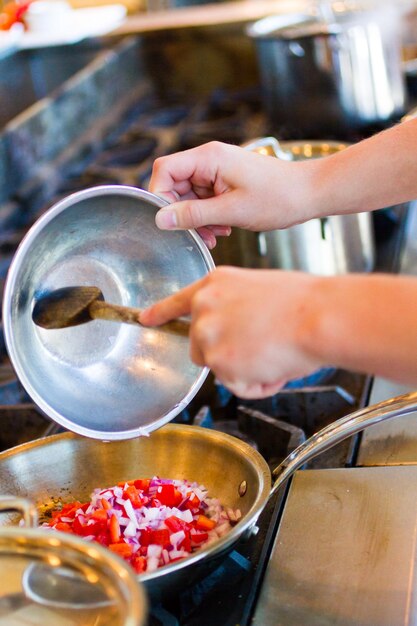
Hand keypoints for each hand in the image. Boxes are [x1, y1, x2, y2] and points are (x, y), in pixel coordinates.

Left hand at [139, 267, 322, 397]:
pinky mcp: (218, 361)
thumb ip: (234, 307)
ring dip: (245, 369)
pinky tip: (275, 364)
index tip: (145, 320)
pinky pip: (237, 386)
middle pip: (199, 346)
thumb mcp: (258, 289)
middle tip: (259, 346)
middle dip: (225, 354)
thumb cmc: (303, 303)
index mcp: (214, 284)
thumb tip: (236, 332)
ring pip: (219, 368)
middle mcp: (204, 307)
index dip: (161, 313)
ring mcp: (207, 335)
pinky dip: (258, 384)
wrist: (318, 316)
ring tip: (274, 353)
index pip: (178, 301)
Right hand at [149, 141, 314, 248]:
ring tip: (216, 234)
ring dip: (198, 219)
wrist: (309, 194)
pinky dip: (209, 216)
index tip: (170, 221)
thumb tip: (161, 219)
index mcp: (209, 158)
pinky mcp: (227, 181)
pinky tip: (223, 228)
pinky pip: (205, 199)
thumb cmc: (278, 197)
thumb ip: (193, 215)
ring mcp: (219, 170)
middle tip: (199, 234)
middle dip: (183, 213)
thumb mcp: (231, 212)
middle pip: (176, 185)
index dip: (161, 196)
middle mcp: (211, 160)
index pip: (165, 170)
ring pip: (190, 196)